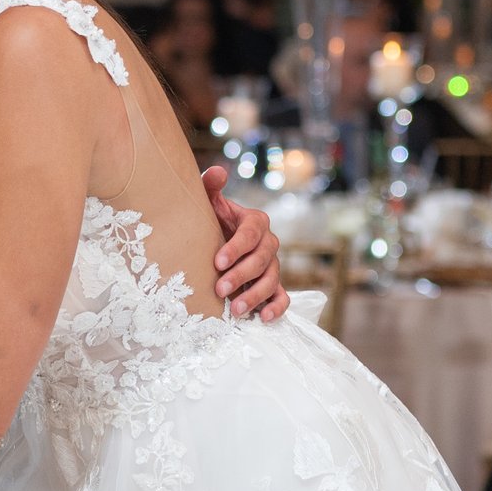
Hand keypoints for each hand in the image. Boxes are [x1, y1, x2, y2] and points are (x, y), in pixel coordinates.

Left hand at [203, 167, 287, 321]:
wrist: (217, 242)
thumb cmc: (212, 222)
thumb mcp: (209, 204)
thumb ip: (211, 187)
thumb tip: (216, 171)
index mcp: (255, 222)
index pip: (250, 233)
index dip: (236, 248)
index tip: (217, 262)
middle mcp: (268, 243)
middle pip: (261, 259)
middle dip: (241, 275)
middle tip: (219, 288)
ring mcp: (273, 266)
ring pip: (271, 280)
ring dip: (254, 295)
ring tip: (234, 309)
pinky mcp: (273, 286)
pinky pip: (282, 297)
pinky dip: (276, 308)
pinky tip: (263, 318)